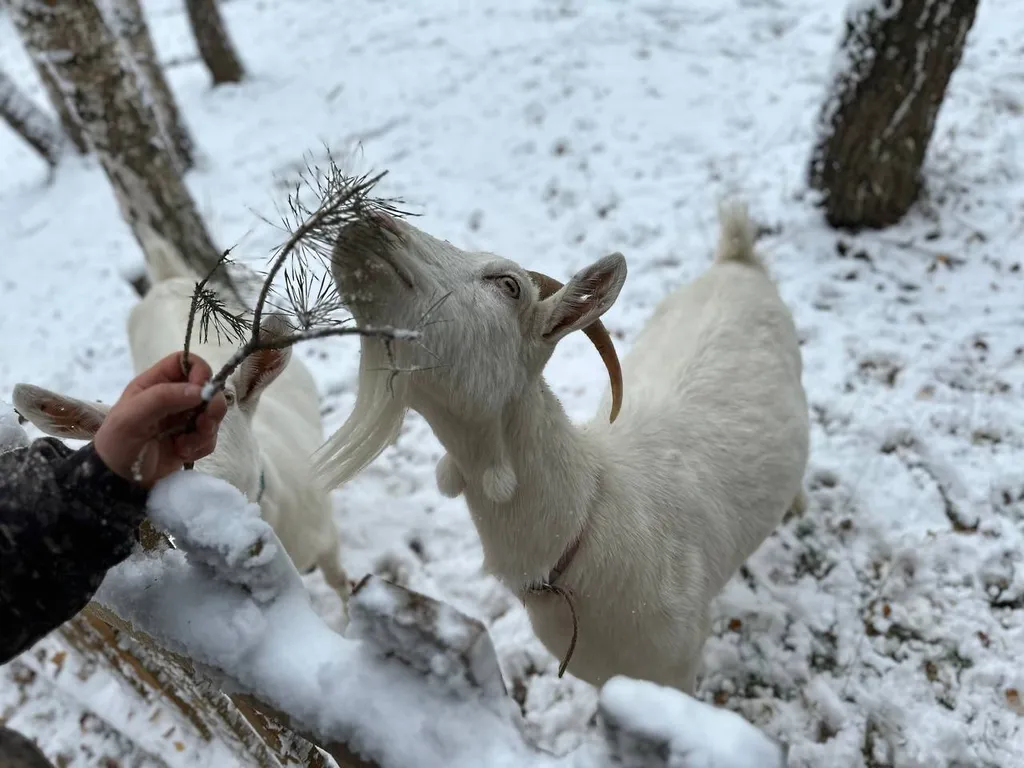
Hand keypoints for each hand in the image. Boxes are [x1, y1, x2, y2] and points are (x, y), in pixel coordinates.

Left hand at [93, 352, 227, 487]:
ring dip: (206, 429)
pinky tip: (183, 453)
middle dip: (212, 405)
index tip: (202, 392)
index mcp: (156, 383)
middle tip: (204, 423)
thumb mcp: (132, 417)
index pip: (187, 362)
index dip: (200, 372)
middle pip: (209, 388)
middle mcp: (174, 397)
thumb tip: (201, 390)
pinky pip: (211, 436)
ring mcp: (185, 419)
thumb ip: (163, 398)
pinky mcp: (192, 439)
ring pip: (213, 414)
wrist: (118, 480)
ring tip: (186, 444)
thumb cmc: (118, 443)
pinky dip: (202, 445)